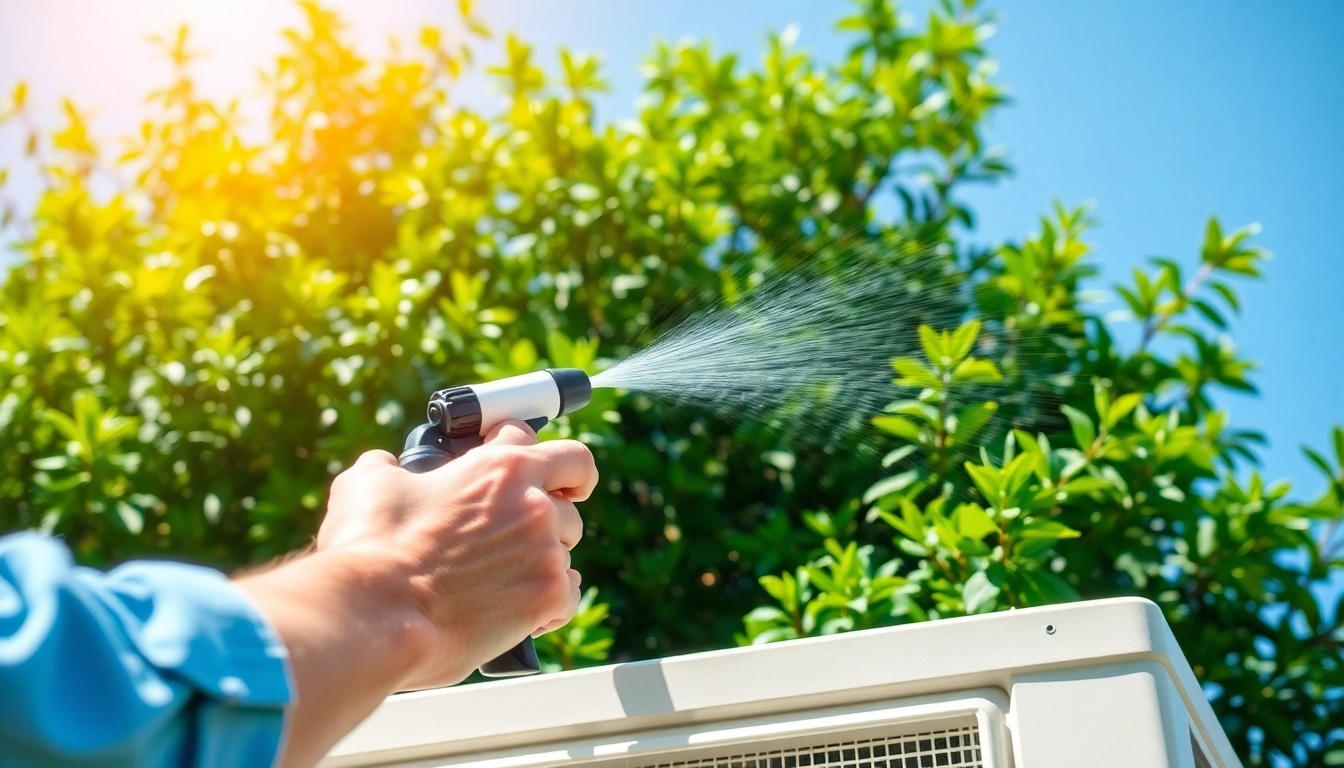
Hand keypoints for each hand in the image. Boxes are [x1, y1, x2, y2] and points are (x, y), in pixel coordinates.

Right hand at [316, 420, 596, 687]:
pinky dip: (549, 603)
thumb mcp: (369, 483)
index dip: (540, 455)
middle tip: (520, 527)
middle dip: (549, 510)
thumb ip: (391, 466)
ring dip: (543, 557)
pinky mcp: (548, 598)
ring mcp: (545, 552)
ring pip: (567, 548)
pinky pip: (569, 595)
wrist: (376, 614)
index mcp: (501, 468)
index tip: (536, 469)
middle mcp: (533, 505)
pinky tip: (519, 608)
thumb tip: (387, 467)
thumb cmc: (371, 547)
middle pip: (570, 499)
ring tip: (504, 575)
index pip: (551, 445)